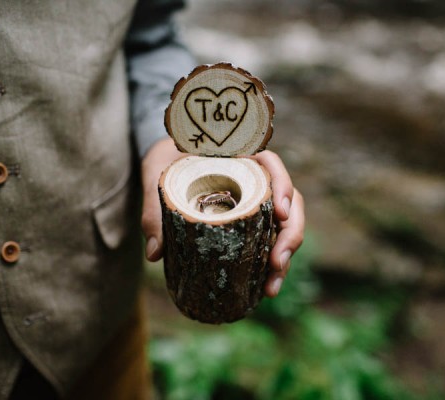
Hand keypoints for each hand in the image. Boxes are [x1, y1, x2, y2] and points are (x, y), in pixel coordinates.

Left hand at [141, 140, 304, 297]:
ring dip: (285, 255)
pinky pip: (269, 241)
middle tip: (277, 263)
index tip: (280, 212)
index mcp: (239, 158)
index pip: (272, 165)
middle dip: (290, 234)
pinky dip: (270, 265)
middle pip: (289, 202)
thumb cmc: (165, 164)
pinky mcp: (251, 223)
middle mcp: (256, 180)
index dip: (283, 186)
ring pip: (284, 226)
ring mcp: (257, 202)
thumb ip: (155, 211)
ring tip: (271, 286)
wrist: (164, 164)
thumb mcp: (157, 180)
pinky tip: (264, 287)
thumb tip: (155, 253)